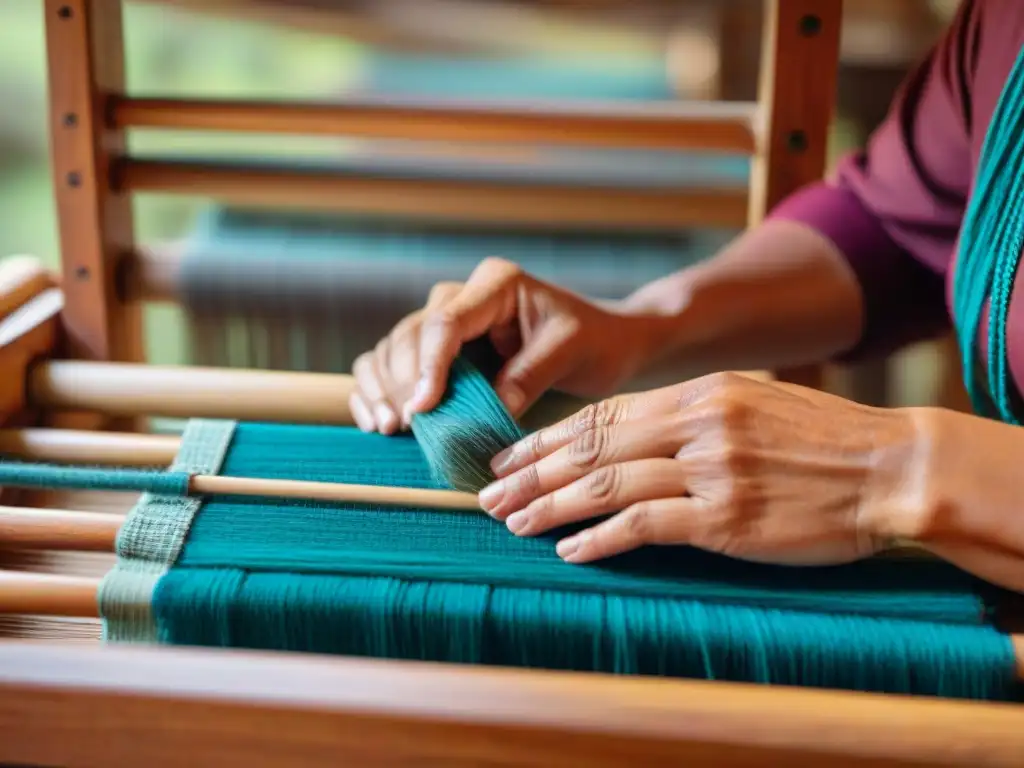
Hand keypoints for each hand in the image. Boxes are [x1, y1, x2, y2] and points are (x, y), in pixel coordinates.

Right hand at [349, 257, 668, 433]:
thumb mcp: (570, 352)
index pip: (446, 321)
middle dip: (400, 381)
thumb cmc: (594, 341)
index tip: (422, 407)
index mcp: (496, 285)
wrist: (605, 344)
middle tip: (401, 425)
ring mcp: (447, 324)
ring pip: (393, 348)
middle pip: (411, 335)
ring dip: (382, 387)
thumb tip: (488, 409)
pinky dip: (379, 390)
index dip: (428, 365)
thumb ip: (529, 375)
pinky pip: (393, 364)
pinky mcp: (441, 352)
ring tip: (386, 428)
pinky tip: (375, 421)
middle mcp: (463, 297)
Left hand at [478, 372, 920, 565]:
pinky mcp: (727, 518)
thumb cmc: (821, 440)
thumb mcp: (752, 402)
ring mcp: (711, 470)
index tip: (508, 454)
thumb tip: (628, 437)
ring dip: (550, 506)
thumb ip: (691, 414)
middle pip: (591, 448)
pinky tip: (569, 551)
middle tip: (486, 492)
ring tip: (512, 522)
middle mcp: (697, 423)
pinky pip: (645, 526)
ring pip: (606, 486)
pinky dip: (599, 538)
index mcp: (699, 391)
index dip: (547, 437)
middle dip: (530, 471)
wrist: (892, 469)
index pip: (603, 415)